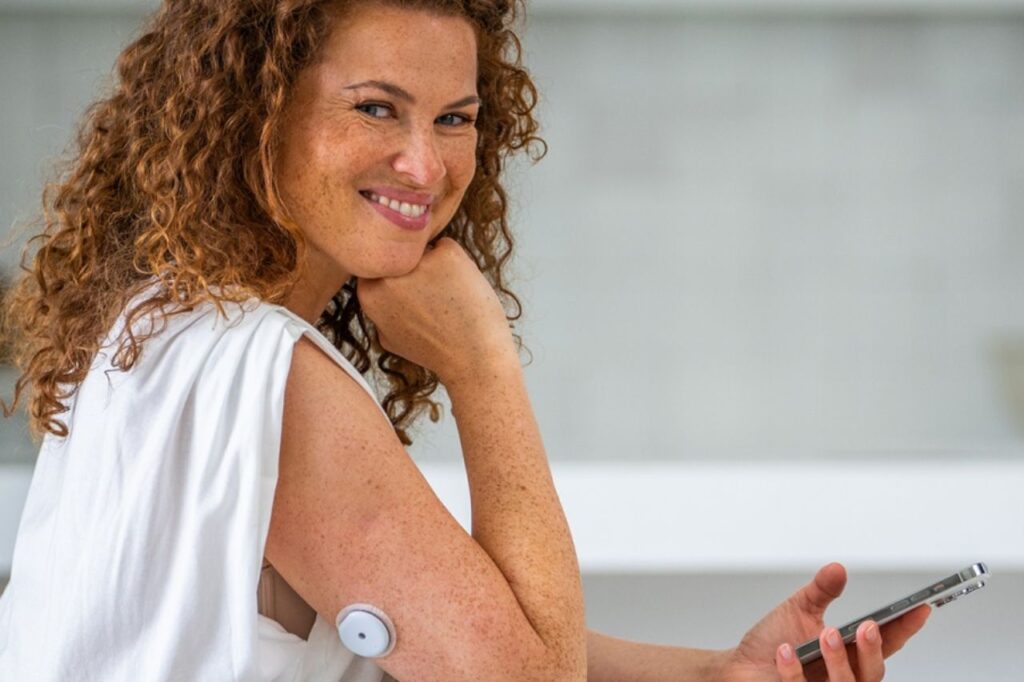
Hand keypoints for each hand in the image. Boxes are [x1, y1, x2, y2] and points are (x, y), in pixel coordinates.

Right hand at [355, 237, 515, 382]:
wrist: (473, 359)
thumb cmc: (435, 351)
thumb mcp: (389, 338)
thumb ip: (377, 310)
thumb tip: (375, 288)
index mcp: (370, 294)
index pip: (378, 267)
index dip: (396, 278)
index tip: (412, 293)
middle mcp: (389, 275)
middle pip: (400, 255)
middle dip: (414, 268)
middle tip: (432, 295)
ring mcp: (418, 262)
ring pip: (424, 250)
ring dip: (436, 265)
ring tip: (448, 296)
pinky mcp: (447, 255)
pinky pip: (447, 248)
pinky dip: (457, 263)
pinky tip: (461, 289)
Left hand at [714, 563, 930, 680]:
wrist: (739, 666)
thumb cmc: (772, 641)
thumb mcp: (798, 610)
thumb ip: (820, 591)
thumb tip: (838, 568)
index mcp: (849, 655)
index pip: (886, 644)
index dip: (905, 628)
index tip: (920, 607)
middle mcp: (843, 678)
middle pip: (873, 673)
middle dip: (873, 650)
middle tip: (867, 626)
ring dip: (839, 661)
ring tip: (826, 633)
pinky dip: (794, 673)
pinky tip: (785, 651)